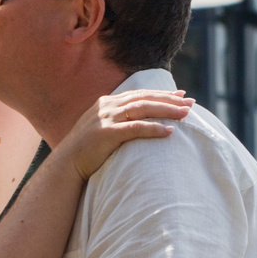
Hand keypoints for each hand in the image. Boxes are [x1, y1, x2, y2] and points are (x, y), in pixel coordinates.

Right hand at [61, 88, 191, 176]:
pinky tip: (169, 131)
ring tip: (185, 114)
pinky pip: (136, 129)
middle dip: (169, 99)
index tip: (181, 94)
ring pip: (143, 109)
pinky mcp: (107, 134)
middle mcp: (108, 106)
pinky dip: (154, 128)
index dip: (162, 93)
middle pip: (145, 98)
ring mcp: (106, 119)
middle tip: (190, 102)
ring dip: (166, 111)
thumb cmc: (87, 149)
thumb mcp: (102, 126)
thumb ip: (118, 118)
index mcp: (107, 102)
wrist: (66, 164)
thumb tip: (139, 118)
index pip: (140, 94)